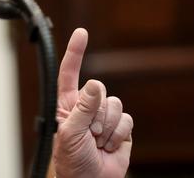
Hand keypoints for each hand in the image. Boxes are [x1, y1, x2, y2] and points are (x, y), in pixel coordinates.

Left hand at [53, 28, 132, 177]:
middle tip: (88, 133)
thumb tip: (94, 85)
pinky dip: (119, 135)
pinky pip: (126, 119)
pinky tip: (109, 146)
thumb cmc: (71, 160)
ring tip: (97, 141)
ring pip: (115, 104)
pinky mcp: (121, 128)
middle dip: (96, 113)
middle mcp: (86, 106)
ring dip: (107, 127)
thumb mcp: (69, 132)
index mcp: (67, 103)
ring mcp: (104, 116)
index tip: (82, 33)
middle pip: (99, 90)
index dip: (75, 52)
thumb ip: (82, 108)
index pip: (69, 73)